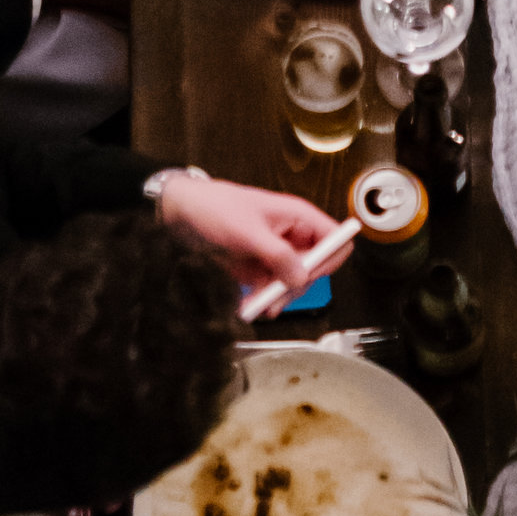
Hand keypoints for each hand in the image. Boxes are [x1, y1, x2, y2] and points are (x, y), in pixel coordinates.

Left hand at [159, 173, 349, 306]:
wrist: (181, 214)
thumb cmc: (216, 209)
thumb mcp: (247, 230)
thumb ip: (277, 254)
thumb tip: (302, 278)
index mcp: (298, 217)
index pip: (334, 239)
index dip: (329, 259)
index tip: (309, 276)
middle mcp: (292, 236)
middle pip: (316, 267)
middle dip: (297, 286)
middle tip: (275, 298)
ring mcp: (276, 254)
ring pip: (294, 283)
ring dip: (279, 297)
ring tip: (259, 306)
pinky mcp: (260, 269)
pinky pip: (273, 289)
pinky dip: (264, 300)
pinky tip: (249, 306)